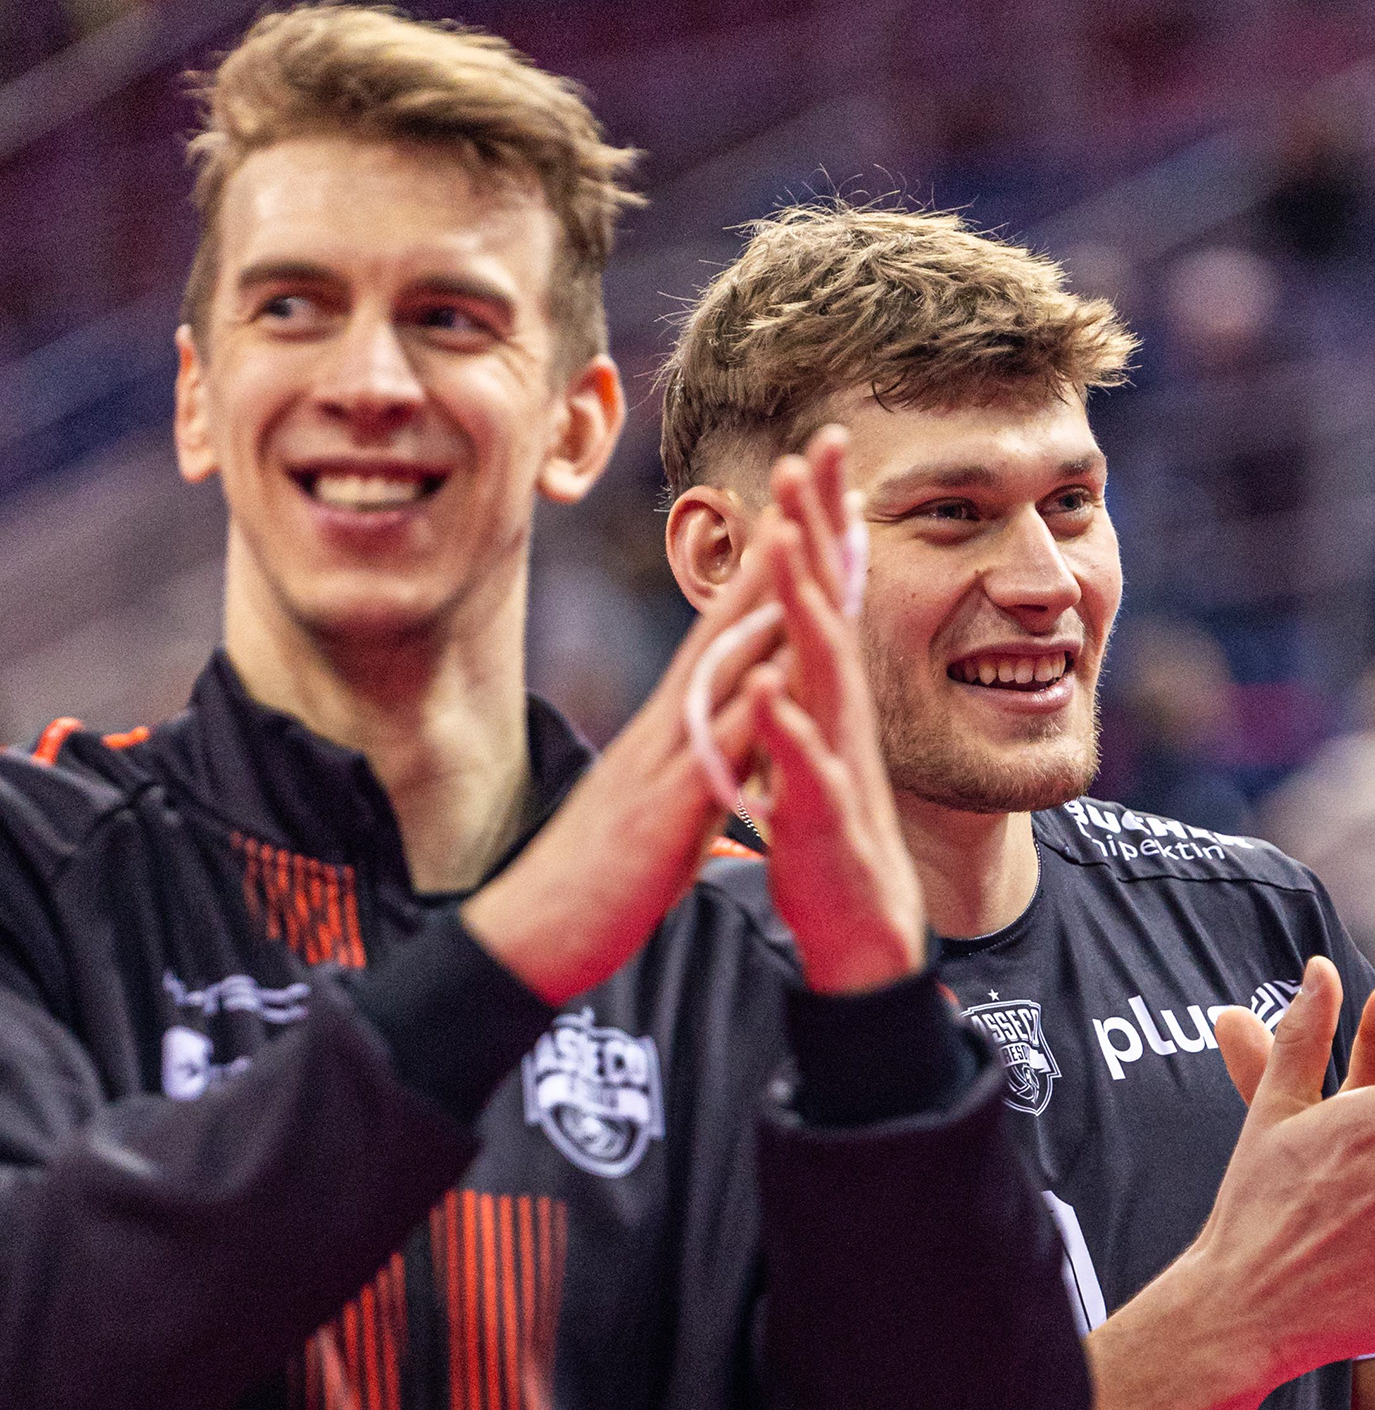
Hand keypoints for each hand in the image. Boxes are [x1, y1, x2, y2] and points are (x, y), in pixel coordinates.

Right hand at [461, 508, 793, 1002]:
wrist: (535, 935)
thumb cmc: (601, 877)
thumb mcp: (662, 805)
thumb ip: (694, 764)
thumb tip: (723, 738)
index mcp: (670, 725)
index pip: (725, 629)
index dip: (764, 567)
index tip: (802, 505)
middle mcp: (664, 725)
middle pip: (724, 621)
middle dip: (769, 547)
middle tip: (804, 473)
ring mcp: (661, 762)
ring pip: (719, 668)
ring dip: (759, 603)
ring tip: (798, 535)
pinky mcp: (663, 813)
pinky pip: (709, 755)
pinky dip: (742, 711)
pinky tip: (774, 671)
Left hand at [740, 434, 926, 993]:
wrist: (863, 937)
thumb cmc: (828, 843)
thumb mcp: (807, 751)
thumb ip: (802, 691)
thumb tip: (787, 632)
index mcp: (825, 703)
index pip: (820, 600)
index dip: (815, 527)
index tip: (806, 452)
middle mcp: (837, 723)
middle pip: (828, 614)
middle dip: (815, 536)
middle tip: (803, 458)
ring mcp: (836, 768)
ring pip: (826, 680)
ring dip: (808, 612)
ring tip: (789, 547)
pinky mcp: (825, 825)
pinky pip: (809, 773)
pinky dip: (790, 731)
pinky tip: (774, 690)